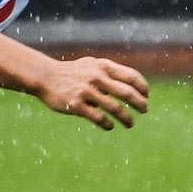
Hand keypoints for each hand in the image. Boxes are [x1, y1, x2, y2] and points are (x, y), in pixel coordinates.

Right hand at [33, 56, 149, 129]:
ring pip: (115, 108)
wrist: (45, 76)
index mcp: (103, 66)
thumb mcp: (92, 65)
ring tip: (131, 124)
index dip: (142, 87)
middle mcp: (97, 78)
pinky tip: (110, 126)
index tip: (147, 95)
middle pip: (127, 93)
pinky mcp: (77, 105)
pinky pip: (98, 118)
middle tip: (145, 110)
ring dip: (126, 118)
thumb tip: (133, 85)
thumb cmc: (72, 72)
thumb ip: (110, 72)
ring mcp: (87, 92)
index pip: (131, 76)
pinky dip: (108, 124)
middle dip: (140, 103)